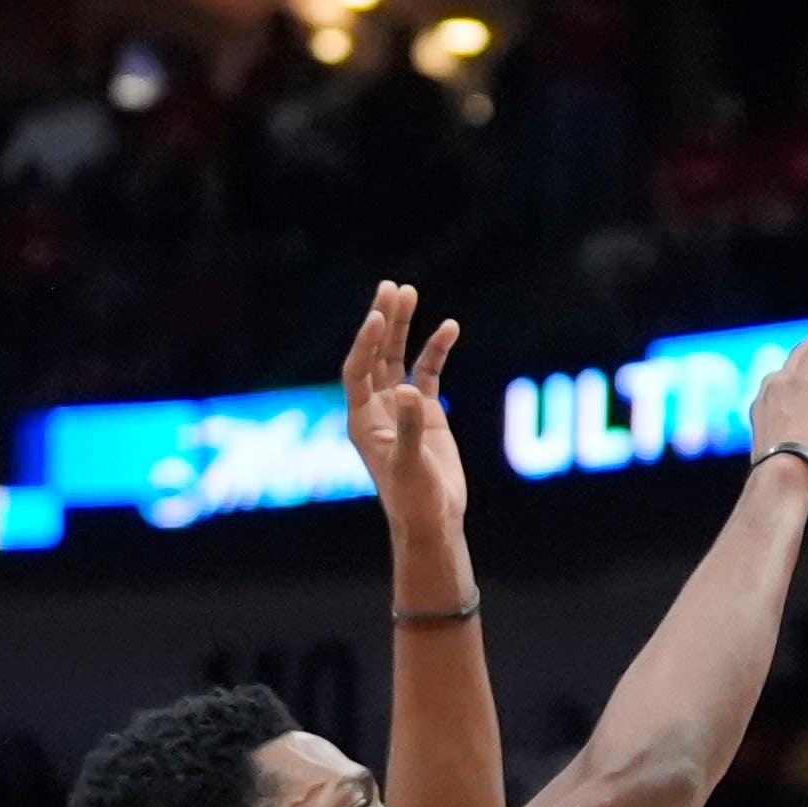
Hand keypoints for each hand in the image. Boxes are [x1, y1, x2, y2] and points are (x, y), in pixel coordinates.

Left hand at [342, 282, 468, 526]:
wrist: (432, 519)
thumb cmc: (413, 498)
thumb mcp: (410, 463)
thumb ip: (410, 426)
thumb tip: (410, 390)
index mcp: (361, 419)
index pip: (357, 370)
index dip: (364, 344)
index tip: (376, 317)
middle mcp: (376, 407)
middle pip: (375, 354)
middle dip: (382, 321)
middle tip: (391, 288)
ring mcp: (402, 407)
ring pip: (398, 357)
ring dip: (403, 327)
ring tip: (409, 292)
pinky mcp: (427, 412)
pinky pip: (429, 372)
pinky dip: (437, 351)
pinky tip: (450, 328)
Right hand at [745, 299, 807, 484]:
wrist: (782, 474)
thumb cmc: (778, 480)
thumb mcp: (776, 461)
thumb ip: (784, 452)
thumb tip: (792, 471)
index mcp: (764, 400)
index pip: (784, 374)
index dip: (802, 366)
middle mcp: (782, 381)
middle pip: (805, 346)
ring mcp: (806, 379)